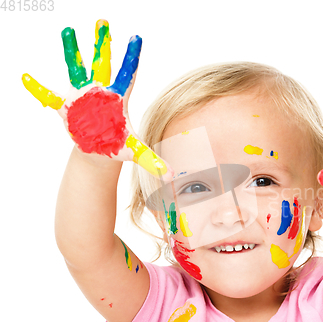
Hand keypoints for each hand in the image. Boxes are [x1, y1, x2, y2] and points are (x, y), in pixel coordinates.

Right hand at [22, 19, 173, 179]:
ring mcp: (82, 97)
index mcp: (119, 99)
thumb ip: (152, 161)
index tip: (137, 38)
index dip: (132, 58)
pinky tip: (26, 77)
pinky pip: (50, 97)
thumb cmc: (118, 145)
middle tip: (104, 21)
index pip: (128, 75)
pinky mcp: (66, 108)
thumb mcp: (135, 152)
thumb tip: (171, 176)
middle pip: (102, 64)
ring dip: (71, 51)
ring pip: (76, 69)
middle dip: (102, 44)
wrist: (99, 151)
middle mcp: (100, 92)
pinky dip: (38, 89)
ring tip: (68, 30)